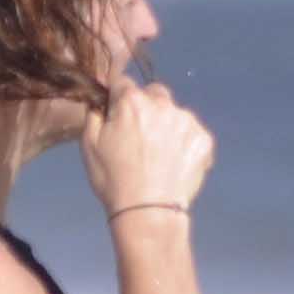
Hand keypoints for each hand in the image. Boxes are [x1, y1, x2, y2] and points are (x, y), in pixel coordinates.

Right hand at [83, 81, 215, 218]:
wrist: (149, 210)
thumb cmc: (113, 178)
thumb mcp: (90, 143)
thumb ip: (95, 112)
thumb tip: (101, 99)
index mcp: (132, 101)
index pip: (123, 83)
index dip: (117, 98)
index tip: (117, 114)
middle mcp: (163, 104)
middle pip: (153, 93)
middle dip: (145, 106)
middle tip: (139, 134)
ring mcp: (188, 121)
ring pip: (174, 112)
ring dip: (166, 123)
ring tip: (158, 153)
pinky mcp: (204, 139)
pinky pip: (191, 132)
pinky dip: (184, 141)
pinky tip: (175, 161)